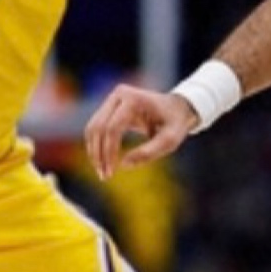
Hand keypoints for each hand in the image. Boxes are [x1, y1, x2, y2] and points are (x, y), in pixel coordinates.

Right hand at [83, 83, 199, 178]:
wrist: (177, 108)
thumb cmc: (175, 124)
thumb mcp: (170, 140)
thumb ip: (149, 152)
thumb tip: (123, 165)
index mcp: (134, 99)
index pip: (112, 128)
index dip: (108, 152)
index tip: (111, 172)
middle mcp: (119, 95)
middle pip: (98, 127)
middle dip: (98, 154)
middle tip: (104, 176)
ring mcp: (112, 98)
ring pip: (93, 128)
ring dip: (94, 151)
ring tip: (102, 171)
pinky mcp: (109, 106)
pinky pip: (96, 127)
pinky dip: (96, 145)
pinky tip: (102, 161)